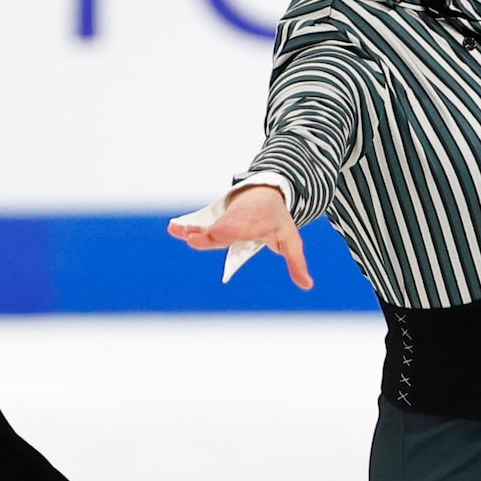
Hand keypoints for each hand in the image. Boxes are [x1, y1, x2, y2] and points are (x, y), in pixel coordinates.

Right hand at [169, 184, 313, 289]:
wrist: (265, 195)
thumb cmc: (278, 221)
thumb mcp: (291, 240)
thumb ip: (296, 263)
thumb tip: (308, 286)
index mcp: (256, 223)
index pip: (241, 229)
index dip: (228, 231)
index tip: (216, 235)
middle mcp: (237, 220)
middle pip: (220, 229)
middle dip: (207, 233)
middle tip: (193, 238)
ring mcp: (225, 221)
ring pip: (208, 227)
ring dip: (191, 229)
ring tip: (175, 229)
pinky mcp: (216, 223)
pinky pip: (201, 226)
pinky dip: (188, 227)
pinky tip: (173, 229)